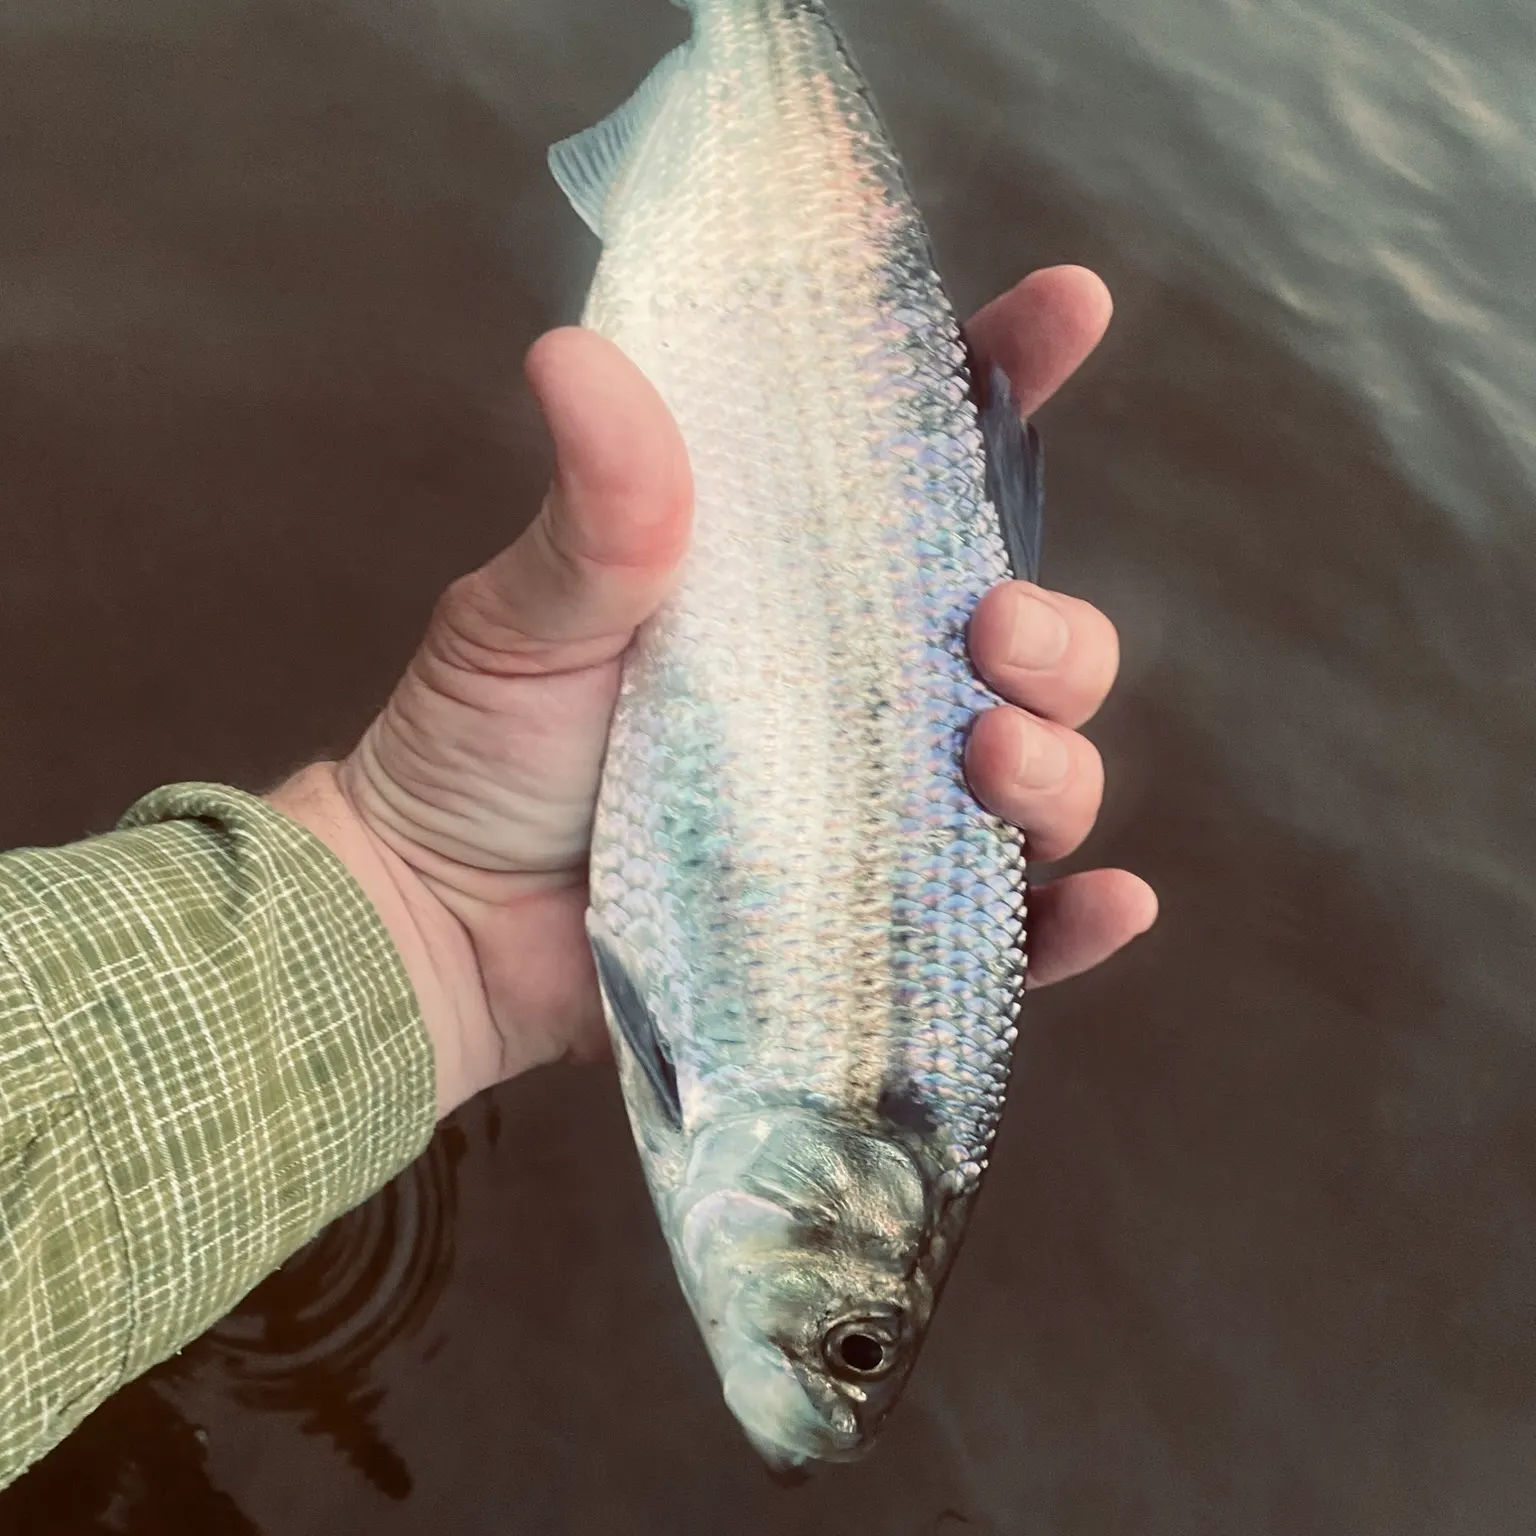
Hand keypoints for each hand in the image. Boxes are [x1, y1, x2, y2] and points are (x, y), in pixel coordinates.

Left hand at [271, 266, 1156, 1117]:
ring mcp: (877, 814)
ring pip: (1040, 774)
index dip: (1010, 378)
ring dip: (1061, 760)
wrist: (439, 923)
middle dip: (1054, 631)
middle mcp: (861, 693)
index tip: (1069, 308)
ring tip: (988, 758)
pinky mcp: (872, 931)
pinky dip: (1069, 923)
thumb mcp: (525, 614)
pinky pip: (1004, 933)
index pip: (926, 466)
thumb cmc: (480, 748)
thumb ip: (591, 510)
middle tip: (988, 632)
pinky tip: (1113, 902)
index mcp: (795, 585)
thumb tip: (575, 353)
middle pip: (1028, 643)